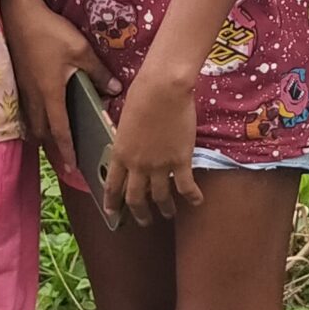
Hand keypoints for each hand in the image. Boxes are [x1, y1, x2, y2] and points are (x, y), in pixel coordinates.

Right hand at [0, 0, 113, 179]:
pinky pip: (28, 107)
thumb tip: (116, 90)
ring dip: (43, 132)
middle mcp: (35, 97)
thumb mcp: (80, 50)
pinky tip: (45, 110)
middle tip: (66, 155)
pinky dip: (36, 116)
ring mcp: (24, 89)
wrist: (19, 15)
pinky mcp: (20, 79)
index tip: (73, 168)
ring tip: (56, 137)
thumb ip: (98, 72)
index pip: (60, 130)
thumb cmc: (50, 33)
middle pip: (42, 131)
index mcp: (51, 94)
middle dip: (53, 146)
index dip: (67, 150)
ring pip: (33, 120)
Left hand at [104, 63, 202, 220]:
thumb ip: (127, 139)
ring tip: (169, 213)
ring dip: (165, 208)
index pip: (112, 185)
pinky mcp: (180, 161)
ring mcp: (159, 165)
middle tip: (143, 220)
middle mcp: (137, 165)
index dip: (111, 202)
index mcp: (120, 153)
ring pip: (160, 197)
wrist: (163, 89)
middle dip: (139, 213)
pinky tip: (197, 201)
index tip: (112, 212)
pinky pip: (186, 186)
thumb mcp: (126, 120)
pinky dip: (192, 196)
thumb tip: (132, 147)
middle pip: (135, 198)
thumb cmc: (142, 94)